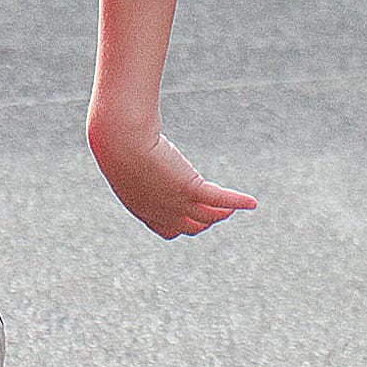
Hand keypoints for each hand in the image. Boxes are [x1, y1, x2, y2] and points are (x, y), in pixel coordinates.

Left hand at [89, 122, 255, 240]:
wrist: (118, 138)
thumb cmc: (115, 139)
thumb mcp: (122, 155)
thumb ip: (129, 158)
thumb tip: (129, 145)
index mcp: (141, 207)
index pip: (166, 228)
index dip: (181, 223)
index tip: (189, 214)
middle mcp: (159, 211)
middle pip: (190, 227)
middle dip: (203, 221)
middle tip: (216, 211)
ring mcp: (175, 202)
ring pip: (207, 216)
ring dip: (222, 212)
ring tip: (233, 205)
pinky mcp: (189, 187)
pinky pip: (219, 200)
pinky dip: (238, 202)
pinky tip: (252, 202)